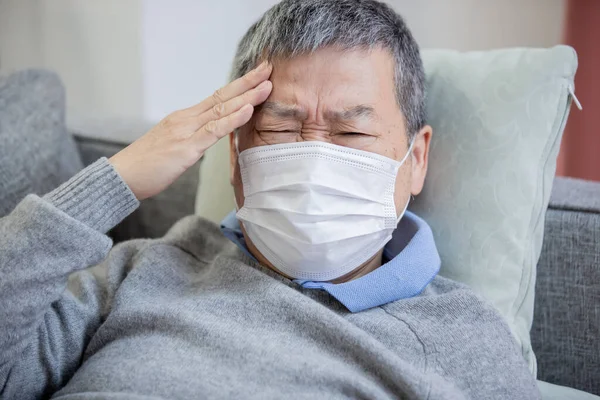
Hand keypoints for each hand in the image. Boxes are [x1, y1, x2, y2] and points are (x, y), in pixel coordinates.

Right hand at [109, 62, 272, 199]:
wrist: (122, 176)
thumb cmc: (147, 165)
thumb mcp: (174, 145)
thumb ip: (193, 138)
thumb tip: (209, 138)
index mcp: (184, 118)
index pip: (217, 97)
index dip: (239, 86)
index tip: (257, 76)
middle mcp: (187, 119)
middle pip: (222, 96)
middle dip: (248, 82)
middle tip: (268, 68)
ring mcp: (186, 131)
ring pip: (221, 109)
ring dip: (246, 97)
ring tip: (267, 85)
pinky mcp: (186, 148)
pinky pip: (214, 130)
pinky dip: (233, 119)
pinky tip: (248, 110)